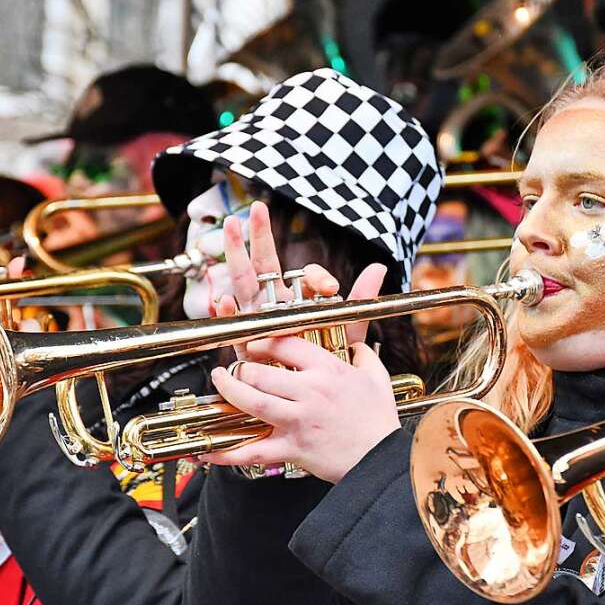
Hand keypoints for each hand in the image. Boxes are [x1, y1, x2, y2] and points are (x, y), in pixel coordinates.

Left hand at [201, 337, 400, 482]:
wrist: (380, 460)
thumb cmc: (379, 419)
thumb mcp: (376, 378)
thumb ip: (363, 355)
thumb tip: (356, 345)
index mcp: (328, 370)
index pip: (285, 343)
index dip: (263, 340)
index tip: (254, 343)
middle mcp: (309, 392)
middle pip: (260, 371)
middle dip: (241, 368)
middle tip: (236, 368)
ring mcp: (297, 421)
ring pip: (251, 401)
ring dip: (229, 391)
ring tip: (221, 382)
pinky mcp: (291, 449)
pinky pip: (252, 451)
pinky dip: (226, 452)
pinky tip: (209, 449)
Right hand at [216, 200, 386, 349]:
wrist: (313, 396)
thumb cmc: (325, 360)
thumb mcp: (347, 328)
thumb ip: (360, 299)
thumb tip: (378, 267)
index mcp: (298, 299)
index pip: (305, 275)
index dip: (317, 276)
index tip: (331, 289)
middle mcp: (274, 304)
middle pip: (265, 264)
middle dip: (259, 236)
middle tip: (257, 208)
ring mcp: (257, 319)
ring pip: (243, 282)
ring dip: (235, 255)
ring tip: (231, 226)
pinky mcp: (245, 343)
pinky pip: (233, 322)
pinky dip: (227, 309)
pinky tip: (225, 296)